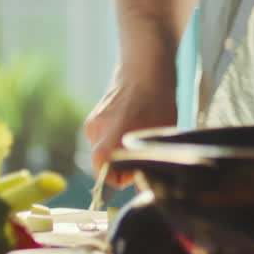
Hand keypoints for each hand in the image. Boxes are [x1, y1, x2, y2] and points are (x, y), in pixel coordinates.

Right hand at [84, 64, 177, 185]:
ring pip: (104, 149)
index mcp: (109, 143)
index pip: (106, 178)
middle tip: (141, 149)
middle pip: (104, 164)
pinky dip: (116, 134)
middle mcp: (96, 134)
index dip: (124, 177)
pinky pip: (104, 135)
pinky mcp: (95, 114)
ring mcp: (93, 123)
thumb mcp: (159, 135)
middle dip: (121, 163)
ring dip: (119, 147)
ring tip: (139, 130)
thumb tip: (142, 186)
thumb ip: (146, 162)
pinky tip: (132, 120)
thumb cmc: (158, 102)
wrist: (147, 67)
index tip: (139, 164)